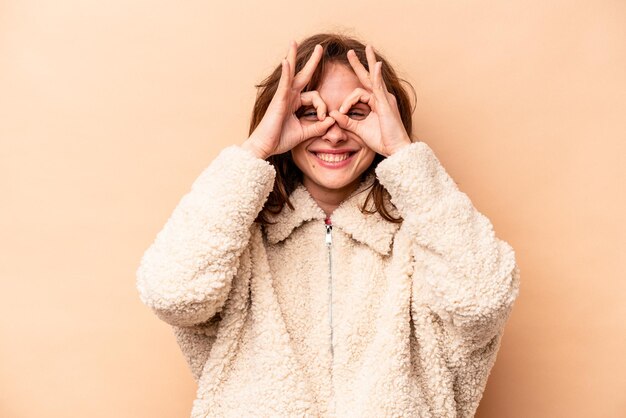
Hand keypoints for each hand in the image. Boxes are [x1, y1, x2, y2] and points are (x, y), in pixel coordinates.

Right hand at [242, 41, 334, 158]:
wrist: (265, 147)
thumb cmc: (280, 139)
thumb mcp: (304, 133)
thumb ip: (318, 127)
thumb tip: (332, 121)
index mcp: (295, 103)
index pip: (315, 97)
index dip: (323, 107)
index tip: (324, 119)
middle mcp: (289, 96)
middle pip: (303, 75)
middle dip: (312, 62)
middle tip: (320, 47)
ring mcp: (283, 96)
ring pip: (291, 73)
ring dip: (293, 56)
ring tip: (294, 42)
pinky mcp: (278, 100)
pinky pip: (284, 83)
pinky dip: (286, 73)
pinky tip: (286, 61)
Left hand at [328, 45, 411, 156]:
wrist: (395, 149)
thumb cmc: (382, 140)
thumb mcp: (359, 130)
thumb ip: (346, 121)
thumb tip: (333, 114)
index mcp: (376, 103)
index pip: (359, 93)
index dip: (347, 101)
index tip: (342, 112)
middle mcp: (382, 98)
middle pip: (369, 77)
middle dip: (360, 64)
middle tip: (351, 52)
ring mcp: (385, 99)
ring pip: (373, 79)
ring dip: (369, 63)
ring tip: (368, 48)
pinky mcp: (386, 104)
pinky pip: (380, 88)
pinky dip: (377, 76)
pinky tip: (375, 65)